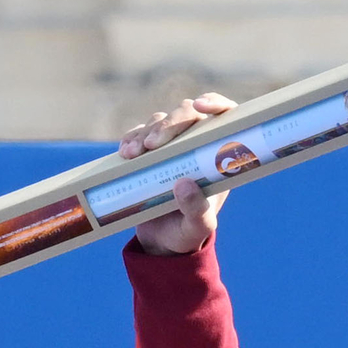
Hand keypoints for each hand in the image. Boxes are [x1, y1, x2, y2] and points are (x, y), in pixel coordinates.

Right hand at [114, 96, 236, 255]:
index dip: (215, 103)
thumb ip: (196, 210)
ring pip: (159, 121)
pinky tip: (124, 153)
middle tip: (151, 145)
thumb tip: (184, 183)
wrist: (161, 243)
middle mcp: (195, 144)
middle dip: (168, 124)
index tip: (200, 106)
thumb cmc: (187, 233)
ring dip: (144, 133)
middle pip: (186, 114)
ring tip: (132, 155)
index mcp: (216, 156)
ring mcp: (170, 146)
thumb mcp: (197, 228)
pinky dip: (130, 139)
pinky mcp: (146, 151)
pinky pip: (137, 134)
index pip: (223, 118)